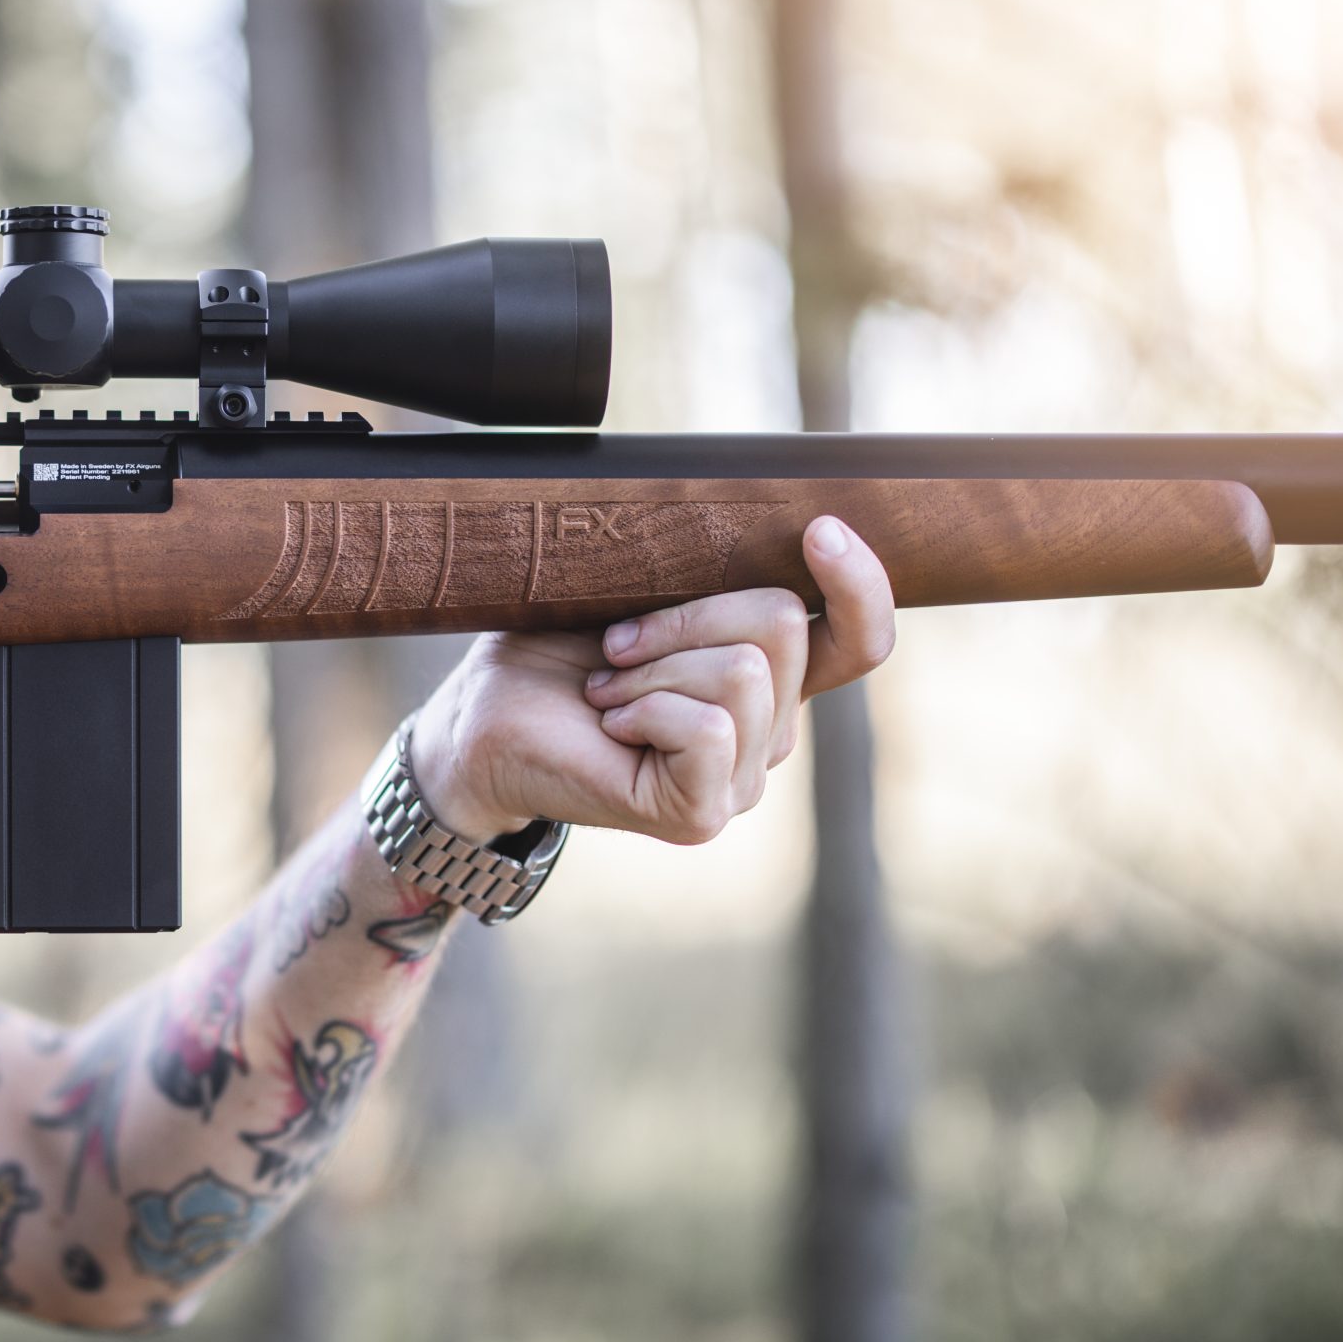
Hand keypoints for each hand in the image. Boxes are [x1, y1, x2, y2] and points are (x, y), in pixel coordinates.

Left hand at [407, 516, 895, 844]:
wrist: (482, 719)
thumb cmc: (554, 652)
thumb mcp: (644, 595)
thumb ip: (716, 583)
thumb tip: (787, 534)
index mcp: (767, 680)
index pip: (860, 641)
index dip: (859, 583)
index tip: (818, 529)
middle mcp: (769, 734)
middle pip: (783, 624)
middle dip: (687, 614)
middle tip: (616, 646)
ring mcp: (740, 779)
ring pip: (743, 671)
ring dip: (653, 663)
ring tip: (606, 690)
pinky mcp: (700, 812)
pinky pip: (709, 725)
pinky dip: (645, 706)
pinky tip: (609, 725)